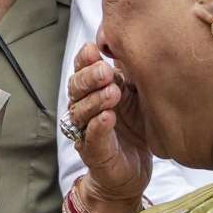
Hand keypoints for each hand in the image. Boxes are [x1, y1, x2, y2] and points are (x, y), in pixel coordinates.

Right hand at [66, 42, 151, 212]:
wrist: (133, 171)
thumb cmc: (134, 129)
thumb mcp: (136, 96)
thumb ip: (129, 73)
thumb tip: (133, 41)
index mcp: (93, 91)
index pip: (81, 70)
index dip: (84, 60)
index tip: (94, 49)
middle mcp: (85, 109)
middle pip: (76, 88)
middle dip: (89, 77)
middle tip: (106, 72)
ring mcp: (86, 132)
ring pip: (80, 111)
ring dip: (95, 100)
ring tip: (113, 93)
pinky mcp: (94, 153)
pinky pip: (90, 138)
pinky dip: (98, 127)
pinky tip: (108, 118)